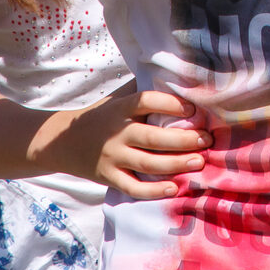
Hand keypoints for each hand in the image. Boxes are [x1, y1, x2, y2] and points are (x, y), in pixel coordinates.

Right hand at [51, 88, 210, 200]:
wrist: (62, 142)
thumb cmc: (102, 116)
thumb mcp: (117, 98)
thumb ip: (142, 91)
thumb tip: (180, 78)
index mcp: (121, 108)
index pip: (146, 101)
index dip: (170, 104)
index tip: (192, 110)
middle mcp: (117, 133)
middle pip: (153, 138)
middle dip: (183, 140)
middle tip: (206, 140)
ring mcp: (112, 157)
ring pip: (148, 164)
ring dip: (177, 164)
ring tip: (200, 161)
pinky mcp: (108, 178)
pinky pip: (133, 187)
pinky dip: (154, 191)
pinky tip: (175, 187)